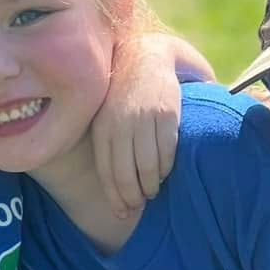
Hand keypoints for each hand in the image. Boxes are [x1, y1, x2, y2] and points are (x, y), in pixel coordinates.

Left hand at [91, 41, 181, 217]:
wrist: (145, 56)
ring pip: (148, 166)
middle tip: (139, 206)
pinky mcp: (166, 112)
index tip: (122, 212)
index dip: (115, 197)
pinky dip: (166, 167)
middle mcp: (119, 123)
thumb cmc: (123, 94)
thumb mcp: (105, 114)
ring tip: (153, 192)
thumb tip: (111, 185)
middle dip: (133, 197)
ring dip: (151, 186)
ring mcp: (143, 118)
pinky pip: (167, 150)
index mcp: (101, 127)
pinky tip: (165, 172)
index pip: (107, 172)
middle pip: (126, 175)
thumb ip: (106, 143)